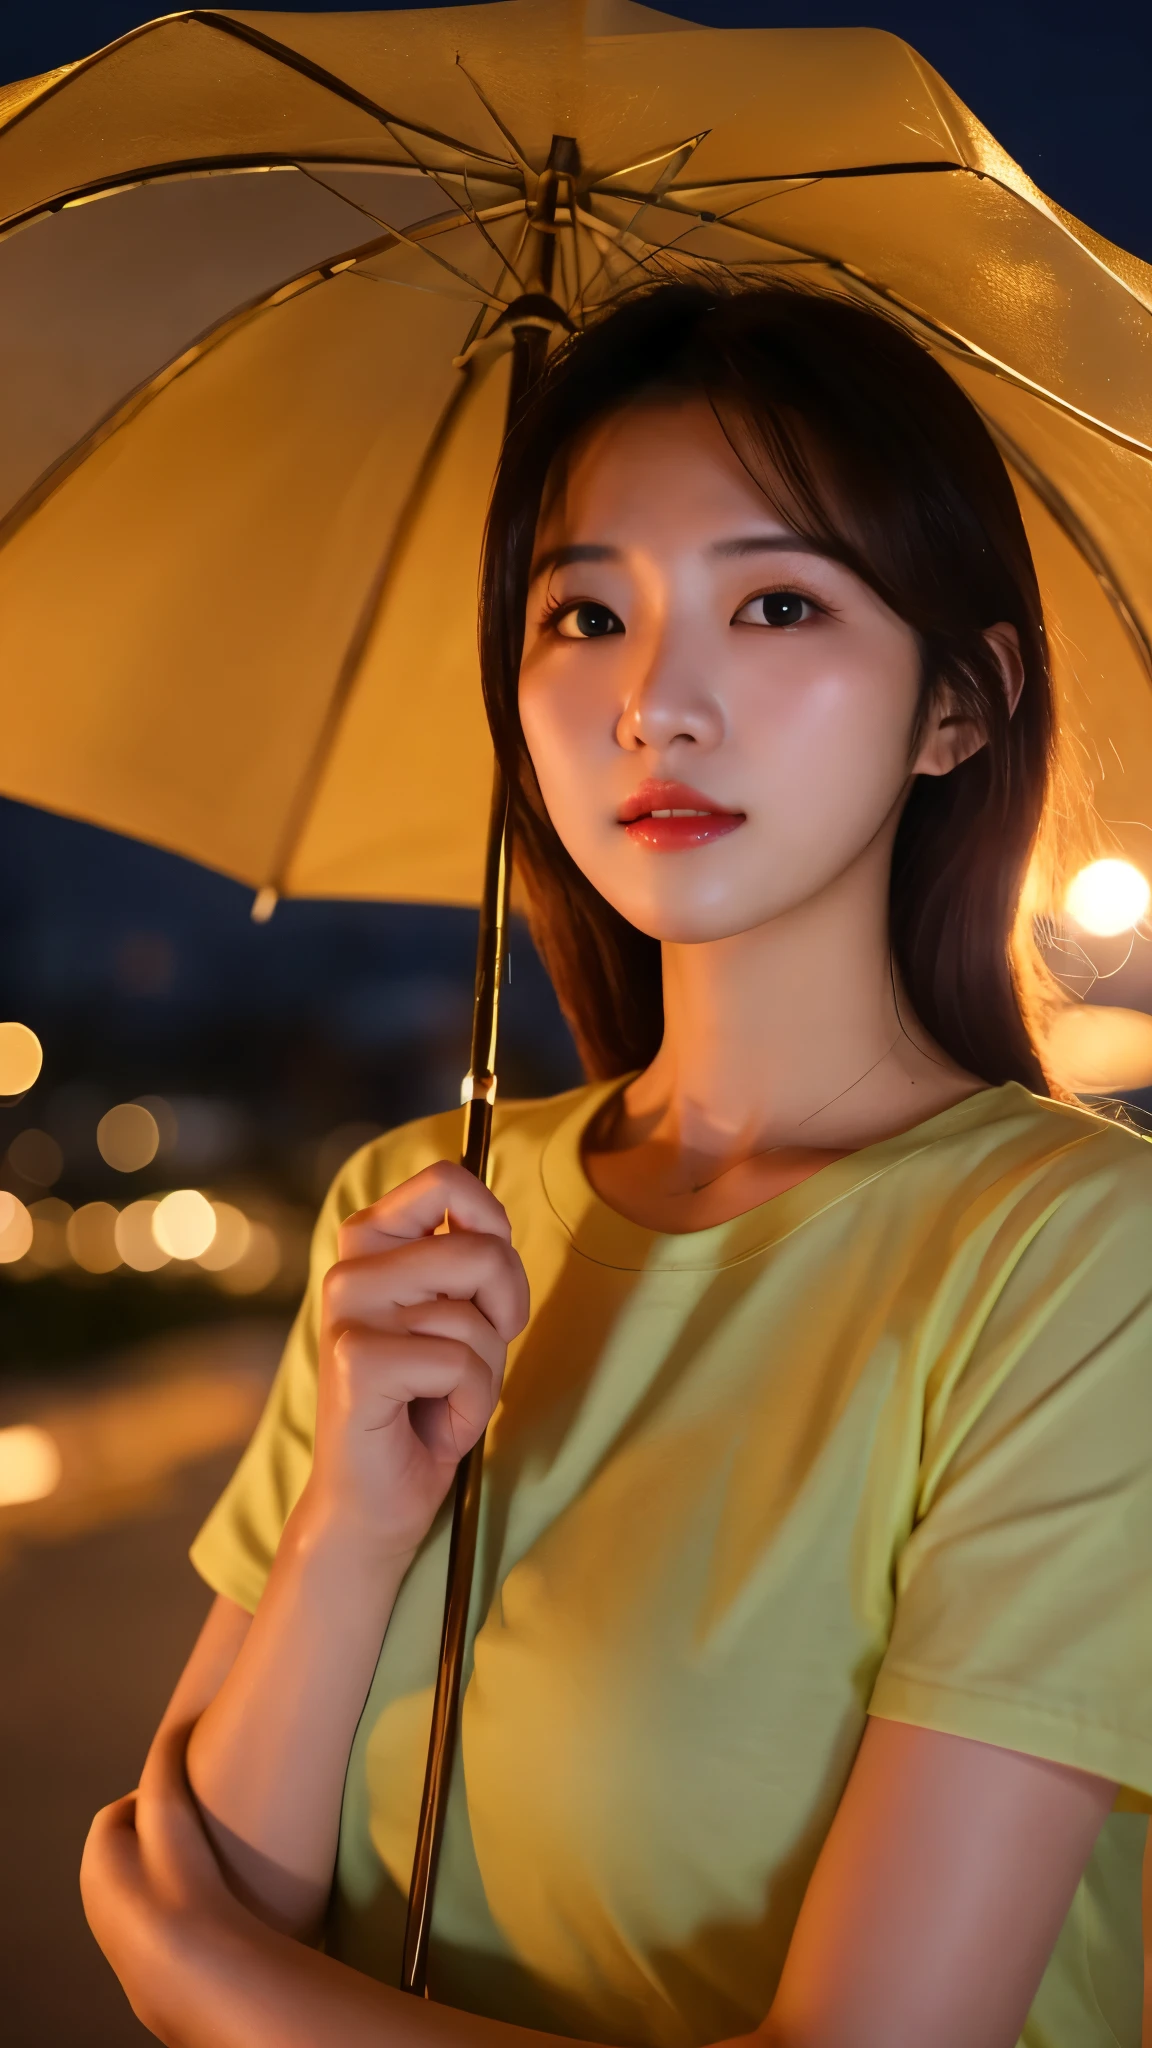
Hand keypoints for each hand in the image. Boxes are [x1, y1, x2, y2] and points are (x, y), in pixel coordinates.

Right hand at [300, 1162, 528, 1562]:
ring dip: (486, 1372)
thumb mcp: (452, 1314)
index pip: (445, 1179)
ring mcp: (349, 1314)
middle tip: (475, 1356)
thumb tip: (493, 1219)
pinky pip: (462, 1366)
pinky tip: (433, 1426)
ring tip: (443, 1398)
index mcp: (368, 1244)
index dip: (492, 1222)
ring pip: (476, 1317)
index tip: (488, 1280)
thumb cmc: (423, 1404)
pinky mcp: (360, 1362)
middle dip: (506, 1312)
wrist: (373, 1503)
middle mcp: (350, 1270)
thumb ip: (465, 1258)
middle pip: (482, 1251)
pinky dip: (470, 1407)